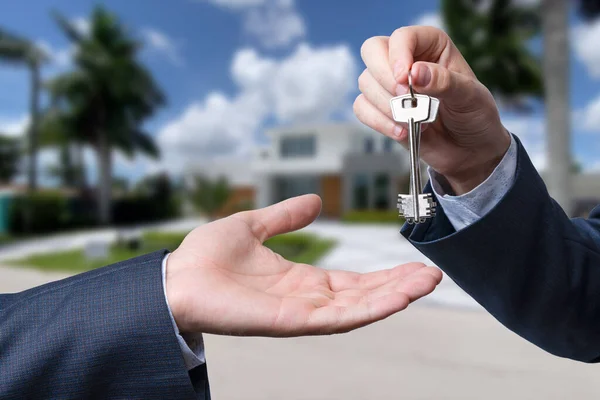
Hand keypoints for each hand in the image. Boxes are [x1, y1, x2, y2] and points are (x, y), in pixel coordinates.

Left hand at [166, 195, 441, 336]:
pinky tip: (396, 298)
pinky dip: (369, 309)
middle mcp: (306, 299)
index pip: (352, 281)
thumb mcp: (254, 226)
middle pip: (363, 296)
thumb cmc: (206, 257)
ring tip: (427, 283)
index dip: (383, 275)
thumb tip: (316, 203)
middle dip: (398, 286)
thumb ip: (285, 216)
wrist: (175, 277)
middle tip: (433, 276)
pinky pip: (337, 318)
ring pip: (357, 308)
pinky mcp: (289, 321)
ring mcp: (300, 313)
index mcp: (300, 280)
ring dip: (393, 296)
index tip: (413, 264)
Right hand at [354, 26, 511, 193]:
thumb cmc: (474, 116)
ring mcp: (390, 85)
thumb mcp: (470, 96)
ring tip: (415, 122)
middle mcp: (406, 60)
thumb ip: (445, 82)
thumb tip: (415, 73)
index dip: (398, 55)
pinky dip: (378, 122)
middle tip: (405, 98)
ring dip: (387, 106)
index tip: (405, 79)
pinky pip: (362, 108)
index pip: (401, 37)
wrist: (469, 150)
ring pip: (366, 82)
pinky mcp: (381, 109)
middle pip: (372, 51)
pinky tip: (401, 132)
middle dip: (384, 78)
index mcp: (430, 45)